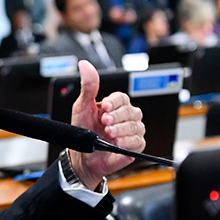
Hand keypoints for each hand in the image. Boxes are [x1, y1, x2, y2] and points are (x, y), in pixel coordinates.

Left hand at [69, 60, 145, 188]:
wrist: (83, 155)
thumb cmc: (83, 130)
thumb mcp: (82, 106)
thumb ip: (88, 86)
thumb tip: (84, 65)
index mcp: (115, 105)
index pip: (122, 97)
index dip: (115, 102)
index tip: (105, 107)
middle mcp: (126, 116)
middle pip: (130, 111)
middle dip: (117, 116)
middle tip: (104, 122)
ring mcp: (132, 130)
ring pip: (135, 125)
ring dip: (121, 129)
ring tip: (108, 133)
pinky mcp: (135, 145)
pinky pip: (138, 141)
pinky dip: (127, 141)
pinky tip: (117, 143)